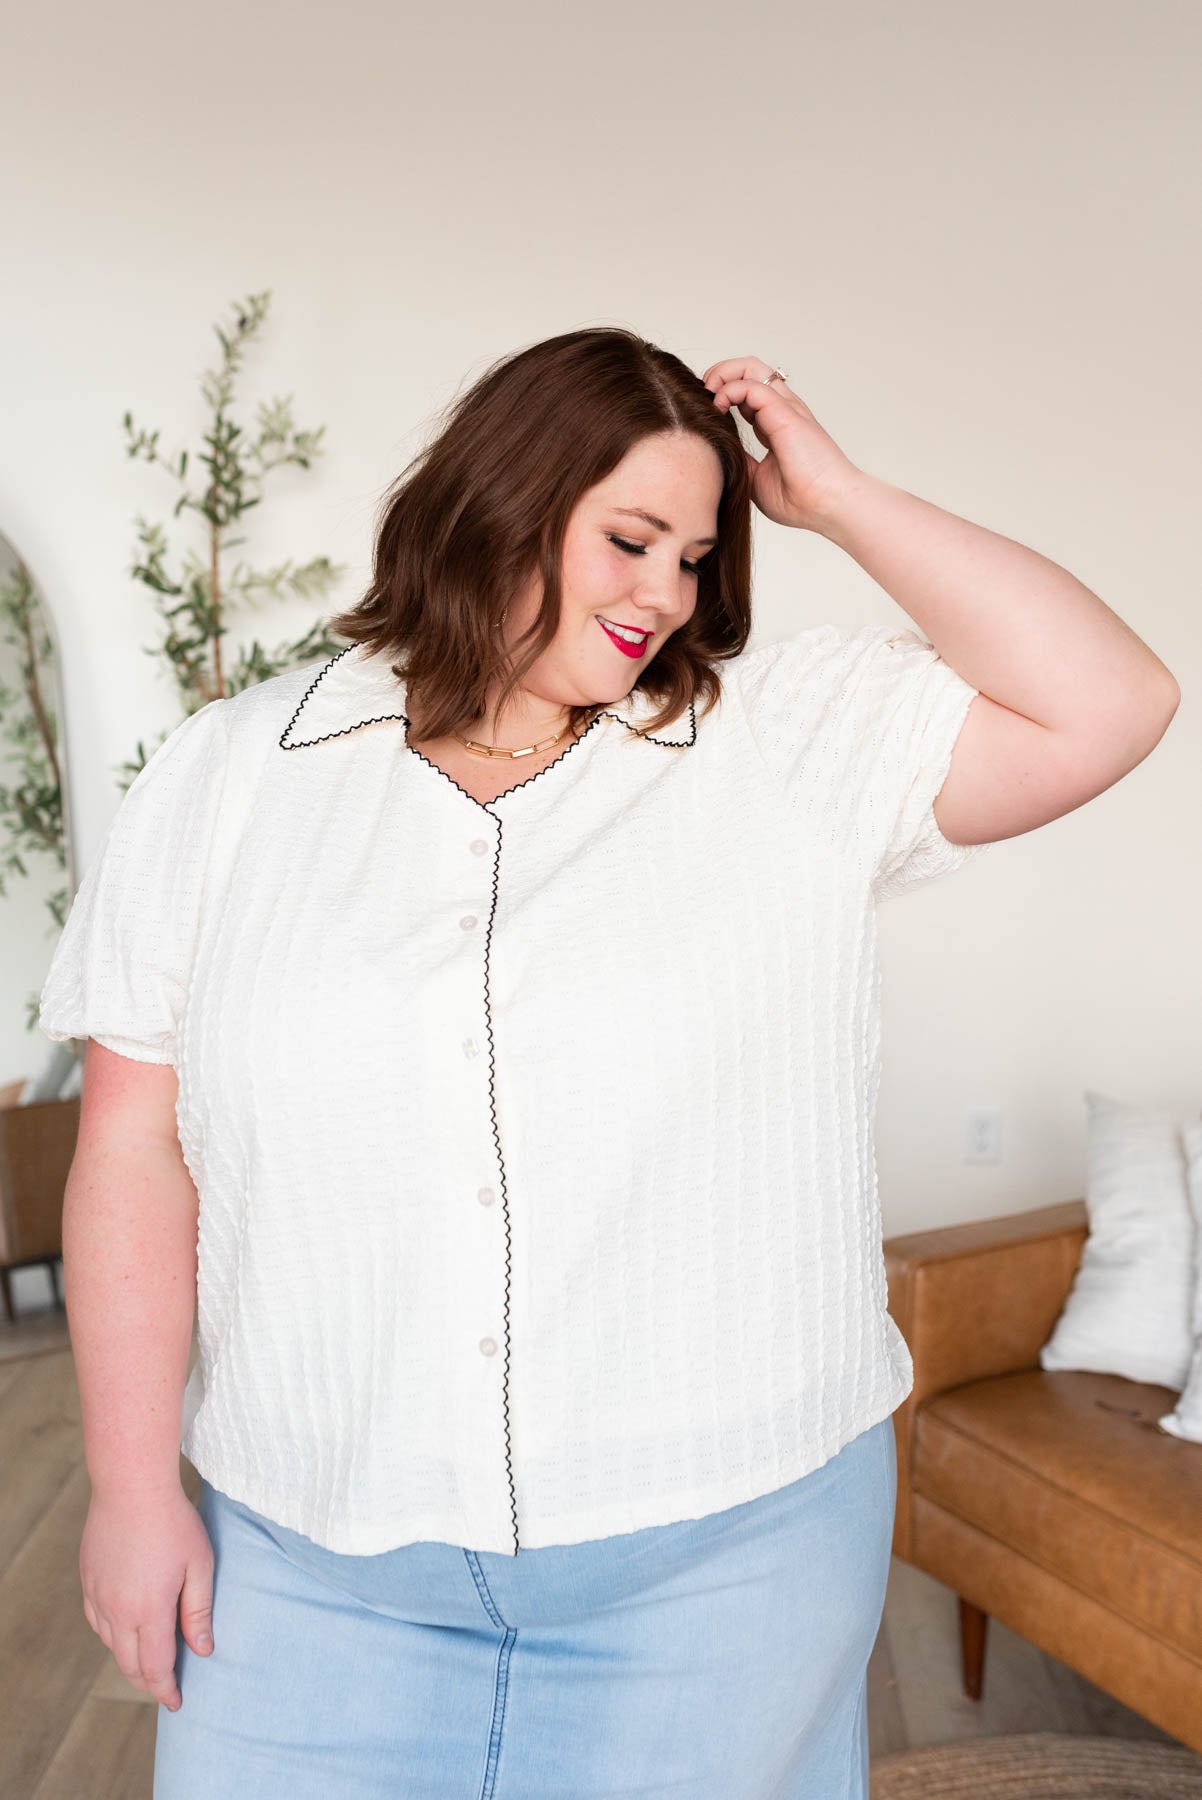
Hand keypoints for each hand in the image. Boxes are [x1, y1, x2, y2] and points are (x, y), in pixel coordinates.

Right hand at [80, 1484, 215, 1712]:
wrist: (130, 1486)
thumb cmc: (173, 1522)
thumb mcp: (199, 1565)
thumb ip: (198, 1612)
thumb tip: (202, 1650)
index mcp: (149, 1611)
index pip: (155, 1668)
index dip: (166, 1690)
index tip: (176, 1702)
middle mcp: (117, 1611)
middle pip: (129, 1664)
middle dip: (148, 1681)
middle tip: (165, 1686)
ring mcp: (97, 1596)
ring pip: (110, 1644)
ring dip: (129, 1657)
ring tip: (150, 1658)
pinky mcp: (88, 1580)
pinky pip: (96, 1621)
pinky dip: (112, 1634)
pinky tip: (125, 1627)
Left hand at [701, 356, 862, 532]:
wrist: (829, 506)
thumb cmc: (802, 500)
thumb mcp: (757, 480)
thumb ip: (741, 461)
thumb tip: (718, 452)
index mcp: (776, 425)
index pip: (747, 394)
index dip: (723, 394)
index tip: (705, 411)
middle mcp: (782, 411)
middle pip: (750, 371)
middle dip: (720, 374)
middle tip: (702, 393)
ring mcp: (785, 409)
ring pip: (752, 368)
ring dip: (723, 373)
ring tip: (708, 392)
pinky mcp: (785, 413)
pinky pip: (752, 386)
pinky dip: (730, 389)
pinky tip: (719, 406)